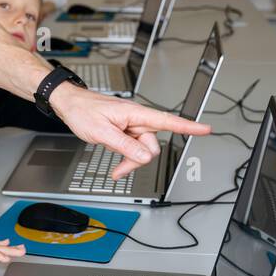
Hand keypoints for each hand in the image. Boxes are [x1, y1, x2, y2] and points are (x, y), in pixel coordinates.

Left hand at [49, 85, 210, 179]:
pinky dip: (126, 158)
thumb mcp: (102, 131)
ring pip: (143, 150)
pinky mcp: (125, 132)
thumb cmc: (82, 111)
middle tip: (120, 169)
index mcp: (135, 113)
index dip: (188, 126)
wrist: (70, 105)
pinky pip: (133, 149)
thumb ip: (125, 145)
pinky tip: (118, 165)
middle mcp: (137, 119)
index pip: (167, 120)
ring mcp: (131, 126)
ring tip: (116, 169)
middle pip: (152, 144)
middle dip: (139, 159)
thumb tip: (146, 156)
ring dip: (131, 161)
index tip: (205, 129)